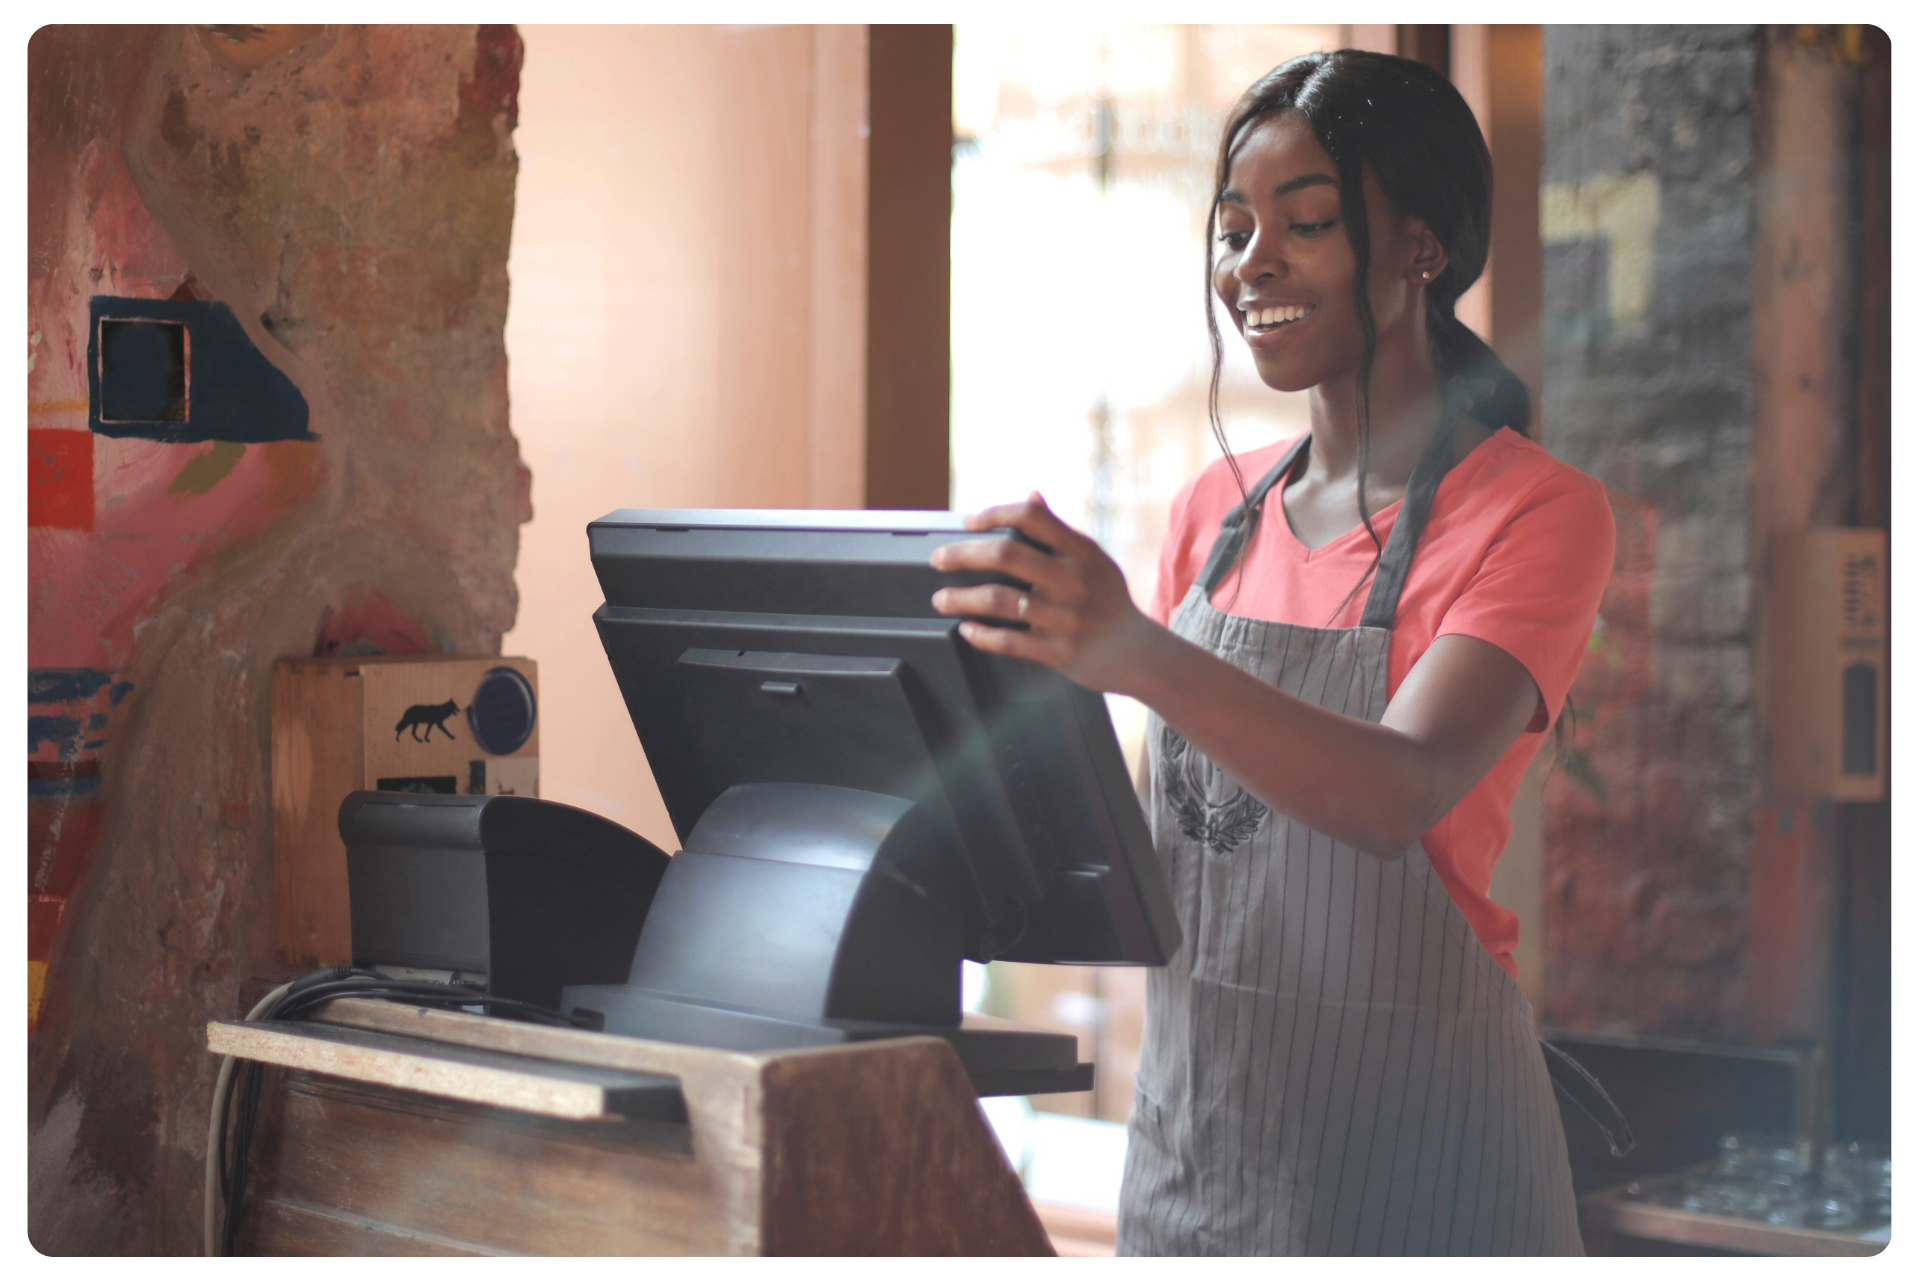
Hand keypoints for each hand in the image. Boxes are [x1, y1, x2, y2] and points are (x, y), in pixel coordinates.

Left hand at [929, 492, 1158, 691]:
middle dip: (962, 554)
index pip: (1032, 517)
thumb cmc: (1108, 600)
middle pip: (1006, 554)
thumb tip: (1032, 496)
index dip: (995, 514)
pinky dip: (981, 635)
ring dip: (961, 598)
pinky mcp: (1058, 652)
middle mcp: (1073, 580)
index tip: (969, 523)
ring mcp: (1065, 617)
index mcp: (1080, 551)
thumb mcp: (1093, 559)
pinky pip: (1008, 642)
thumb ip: (1059, 531)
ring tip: (941, 599)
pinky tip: (966, 629)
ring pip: (999, 601)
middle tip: (938, 559)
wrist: (1138, 653)